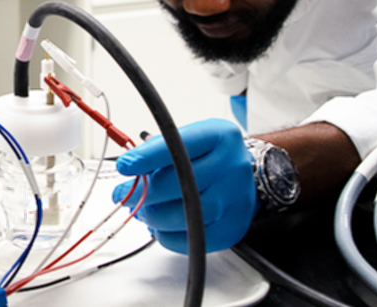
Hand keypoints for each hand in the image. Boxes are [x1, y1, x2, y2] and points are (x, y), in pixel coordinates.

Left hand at [112, 118, 255, 252]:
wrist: (252, 175)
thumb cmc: (213, 155)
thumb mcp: (191, 137)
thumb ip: (161, 148)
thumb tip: (129, 166)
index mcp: (219, 137)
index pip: (180, 146)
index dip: (148, 158)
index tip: (125, 165)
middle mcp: (232, 166)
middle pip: (181, 183)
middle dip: (144, 192)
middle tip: (123, 195)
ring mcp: (236, 200)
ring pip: (187, 215)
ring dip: (154, 216)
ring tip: (142, 211)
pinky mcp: (232, 228)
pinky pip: (192, 239)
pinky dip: (167, 235)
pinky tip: (159, 225)